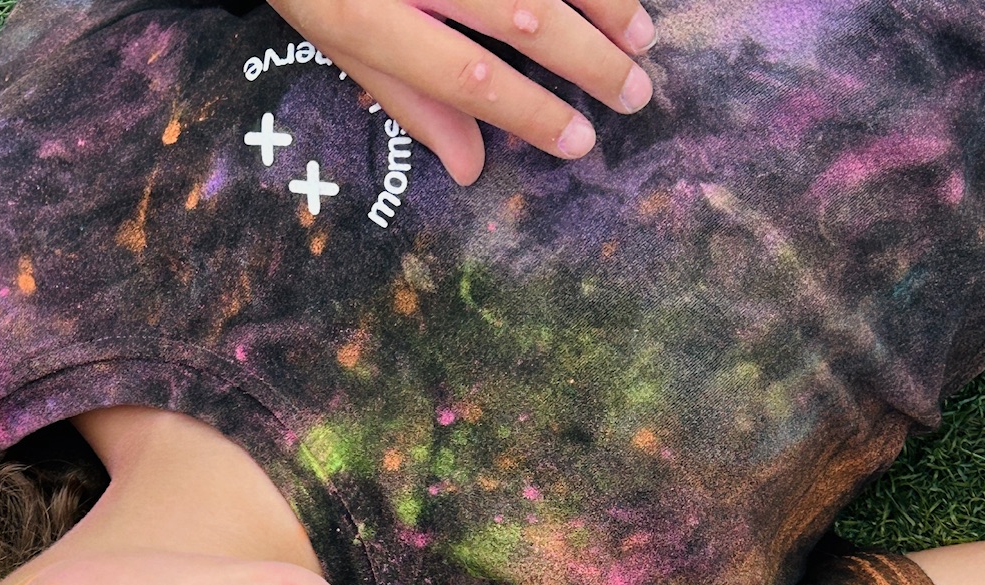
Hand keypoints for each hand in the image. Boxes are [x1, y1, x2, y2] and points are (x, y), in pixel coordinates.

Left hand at [270, 0, 656, 185]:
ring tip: (642, 39)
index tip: (579, 142)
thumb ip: (410, 101)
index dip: (528, 112)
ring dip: (603, 3)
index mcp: (369, 20)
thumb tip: (472, 167)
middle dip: (587, 59)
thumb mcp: (342, 42)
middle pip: (520, 16)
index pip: (465, 77)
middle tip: (635, 95)